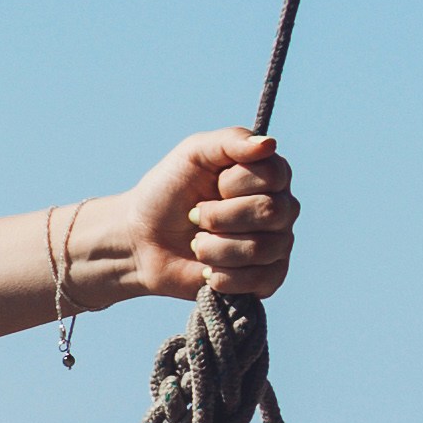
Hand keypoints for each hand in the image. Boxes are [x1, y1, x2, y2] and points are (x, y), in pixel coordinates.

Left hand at [120, 130, 296, 305]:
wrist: (142, 240)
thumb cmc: (168, 191)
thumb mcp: (193, 153)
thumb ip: (231, 141)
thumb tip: (269, 144)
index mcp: (269, 175)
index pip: (273, 177)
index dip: (233, 184)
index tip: (211, 184)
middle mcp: (280, 209)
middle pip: (270, 212)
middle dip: (219, 217)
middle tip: (194, 217)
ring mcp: (276, 245)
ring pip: (261, 249)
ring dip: (215, 248)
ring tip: (197, 245)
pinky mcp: (266, 279)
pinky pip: (263, 281)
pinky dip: (225, 277)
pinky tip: (208, 271)